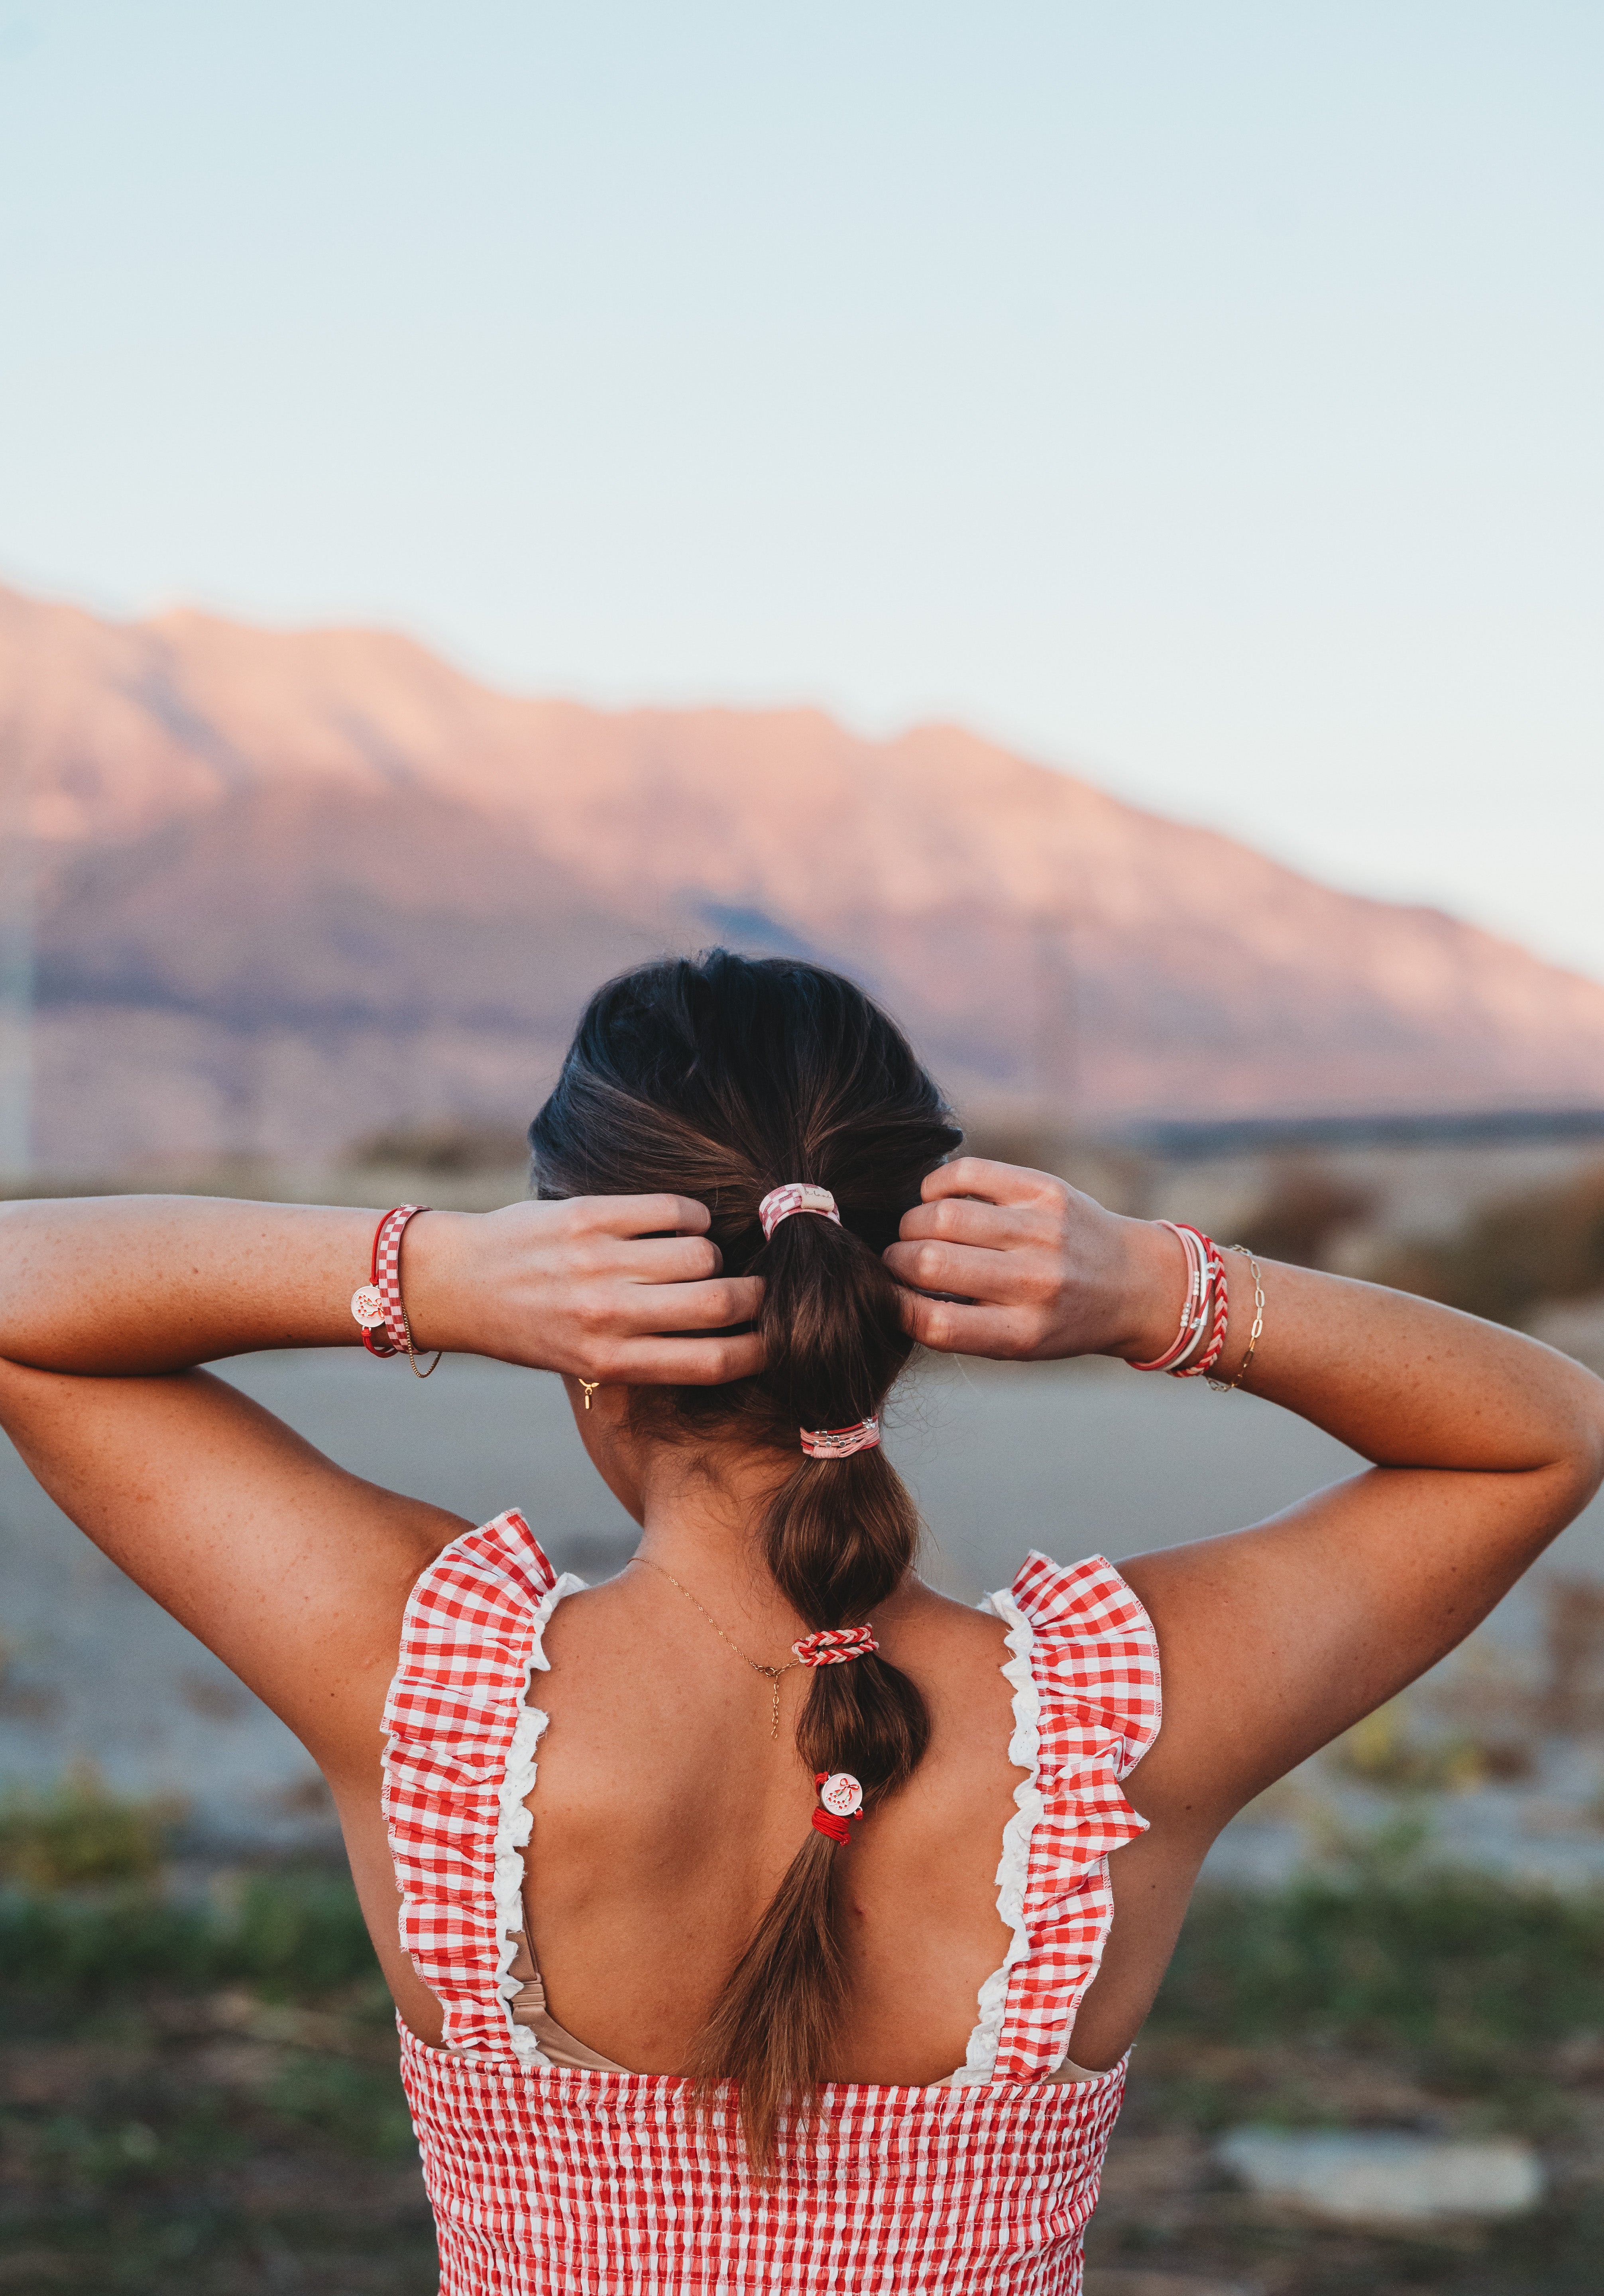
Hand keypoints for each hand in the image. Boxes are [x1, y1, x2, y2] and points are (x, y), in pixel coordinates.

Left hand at [405, 1196, 763, 1382]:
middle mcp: (607, 1316)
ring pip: (701, 1250)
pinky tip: (677, 1221)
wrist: (458, 1284)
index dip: (760, 1349)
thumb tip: (730, 1335)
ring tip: (693, 1253)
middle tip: (757, 1286)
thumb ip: (648, 1354)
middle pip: (720, 1302)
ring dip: (711, 1251)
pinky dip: (689, 1214)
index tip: (776, 1337)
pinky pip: (673, 1209)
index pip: (713, 1362)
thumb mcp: (585, 1364)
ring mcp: (597, 1262)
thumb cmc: (531, 1328)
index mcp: (609, 1362)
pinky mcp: (589, 1215)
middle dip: (754, 1294)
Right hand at [883, 1158, 1182, 1361]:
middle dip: (894, 1260)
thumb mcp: (1016, 1344)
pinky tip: (936, 1199)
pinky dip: (937, 1185)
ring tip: (915, 1232)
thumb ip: (958, 1324)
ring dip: (911, 1224)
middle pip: (930, 1263)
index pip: (933, 1322)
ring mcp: (1042, 1230)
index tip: (887, 1297)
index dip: (894, 1306)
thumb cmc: (1060, 1319)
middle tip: (895, 1260)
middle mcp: (1035, 1282)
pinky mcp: (1045, 1190)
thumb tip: (889, 1287)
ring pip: (941, 1215)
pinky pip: (967, 1173)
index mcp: (1023, 1332)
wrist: (1134, 1284)